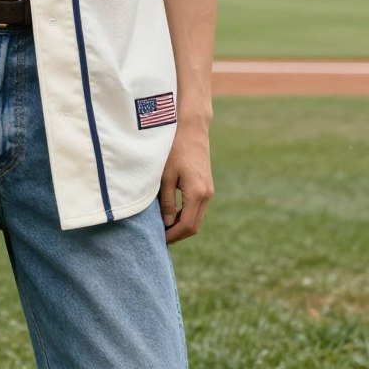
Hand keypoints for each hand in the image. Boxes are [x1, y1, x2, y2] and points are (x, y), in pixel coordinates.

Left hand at [159, 109, 213, 243]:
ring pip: (197, 218)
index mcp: (197, 193)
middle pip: (194, 225)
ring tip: (163, 226)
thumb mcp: (165, 176)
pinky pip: (198, 208)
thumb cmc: (174, 150)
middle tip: (160, 236)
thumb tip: (166, 223)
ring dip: (182, 225)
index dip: (173, 235)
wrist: (191, 130)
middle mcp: (207, 194)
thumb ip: (166, 201)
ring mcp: (209, 190)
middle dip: (178, 234)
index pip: (187, 225)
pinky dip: (186, 214)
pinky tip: (171, 213)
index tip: (159, 239)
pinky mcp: (207, 186)